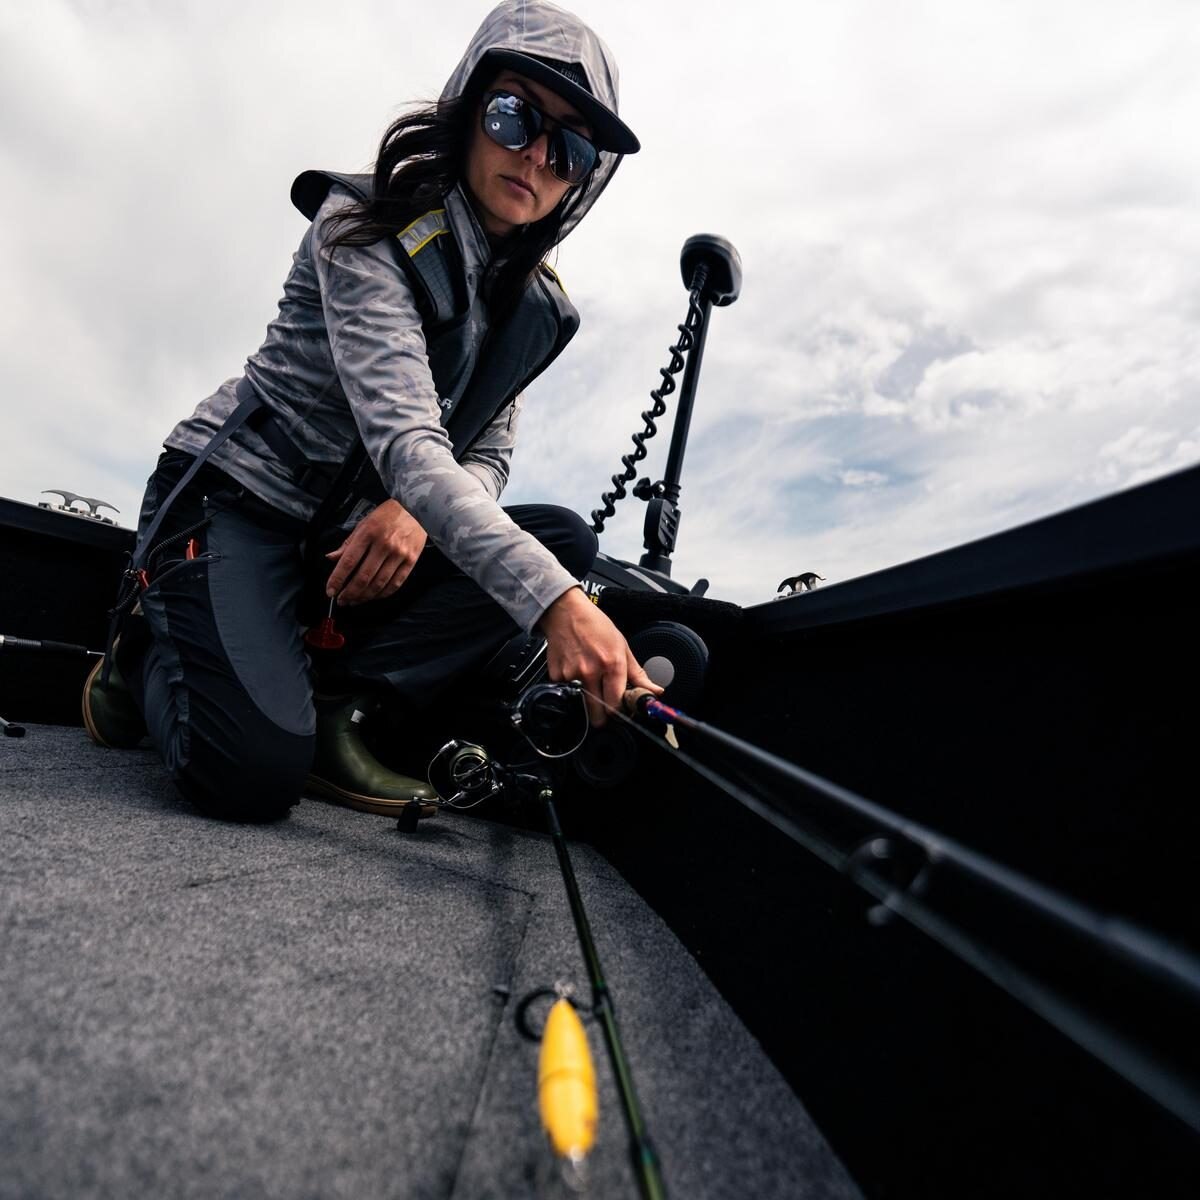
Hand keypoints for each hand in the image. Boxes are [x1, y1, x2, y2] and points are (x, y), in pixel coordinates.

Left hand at [325, 499, 426, 605]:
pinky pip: (395, 583)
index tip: (331, 591)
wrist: (417, 508)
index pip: (349, 561)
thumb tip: (331, 558)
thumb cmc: (387, 515)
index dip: (338, 579)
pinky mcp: (411, 560)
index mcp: (368, 533)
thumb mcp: (364, 523)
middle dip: (350, 592)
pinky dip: (383, 594)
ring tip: (355, 601)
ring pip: (379, 583)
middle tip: (342, 600)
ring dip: (364, 596)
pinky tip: (373, 596)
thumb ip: (348, 543)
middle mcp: (384, 544)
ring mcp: (399, 553)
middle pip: (364, 576)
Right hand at [538, 587, 663, 725]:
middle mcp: (591, 671)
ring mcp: (571, 674)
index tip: (620, 709)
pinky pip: (566, 691)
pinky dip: (571, 687)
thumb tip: (654, 691)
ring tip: (590, 682)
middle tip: (605, 707)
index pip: (616, 705)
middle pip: (598, 714)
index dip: (619, 711)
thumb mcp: (622, 646)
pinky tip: (575, 671)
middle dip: (603, 716)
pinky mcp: (556, 675)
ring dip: (587, 700)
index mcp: (612, 664)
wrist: (566, 612)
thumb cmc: (594, 625)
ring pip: (581, 704)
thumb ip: (638, 674)